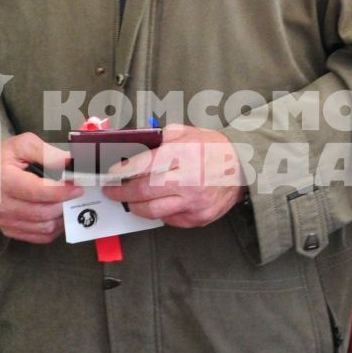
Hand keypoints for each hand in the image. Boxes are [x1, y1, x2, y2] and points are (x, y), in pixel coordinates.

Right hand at [0, 133, 76, 243]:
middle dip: (65, 202)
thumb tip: (71, 162)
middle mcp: (2, 205)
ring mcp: (6, 221)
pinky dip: (55, 226)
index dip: (62, 190)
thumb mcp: (24, 144)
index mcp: (4, 180)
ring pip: (46, 227)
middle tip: (76, 191)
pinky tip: (58, 212)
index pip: (39, 192)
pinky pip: (42, 236)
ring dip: (62, 215)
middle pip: (45, 212)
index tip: (78, 186)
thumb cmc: (5, 157)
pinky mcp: (11, 230)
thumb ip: (48, 153)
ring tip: (67, 201)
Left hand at [106, 124, 244, 228]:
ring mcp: (195, 202)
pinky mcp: (200, 217)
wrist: (241, 167)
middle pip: (144, 191)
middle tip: (112, 191)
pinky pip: (170, 219)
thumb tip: (130, 147)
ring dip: (136, 206)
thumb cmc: (211, 148)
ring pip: (153, 211)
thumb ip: (158, 139)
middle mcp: (189, 179)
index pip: (143, 165)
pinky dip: (159, 212)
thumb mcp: (185, 133)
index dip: (121, 172)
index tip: (110, 174)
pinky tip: (157, 203)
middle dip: (122, 192)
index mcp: (183, 154)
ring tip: (129, 200)